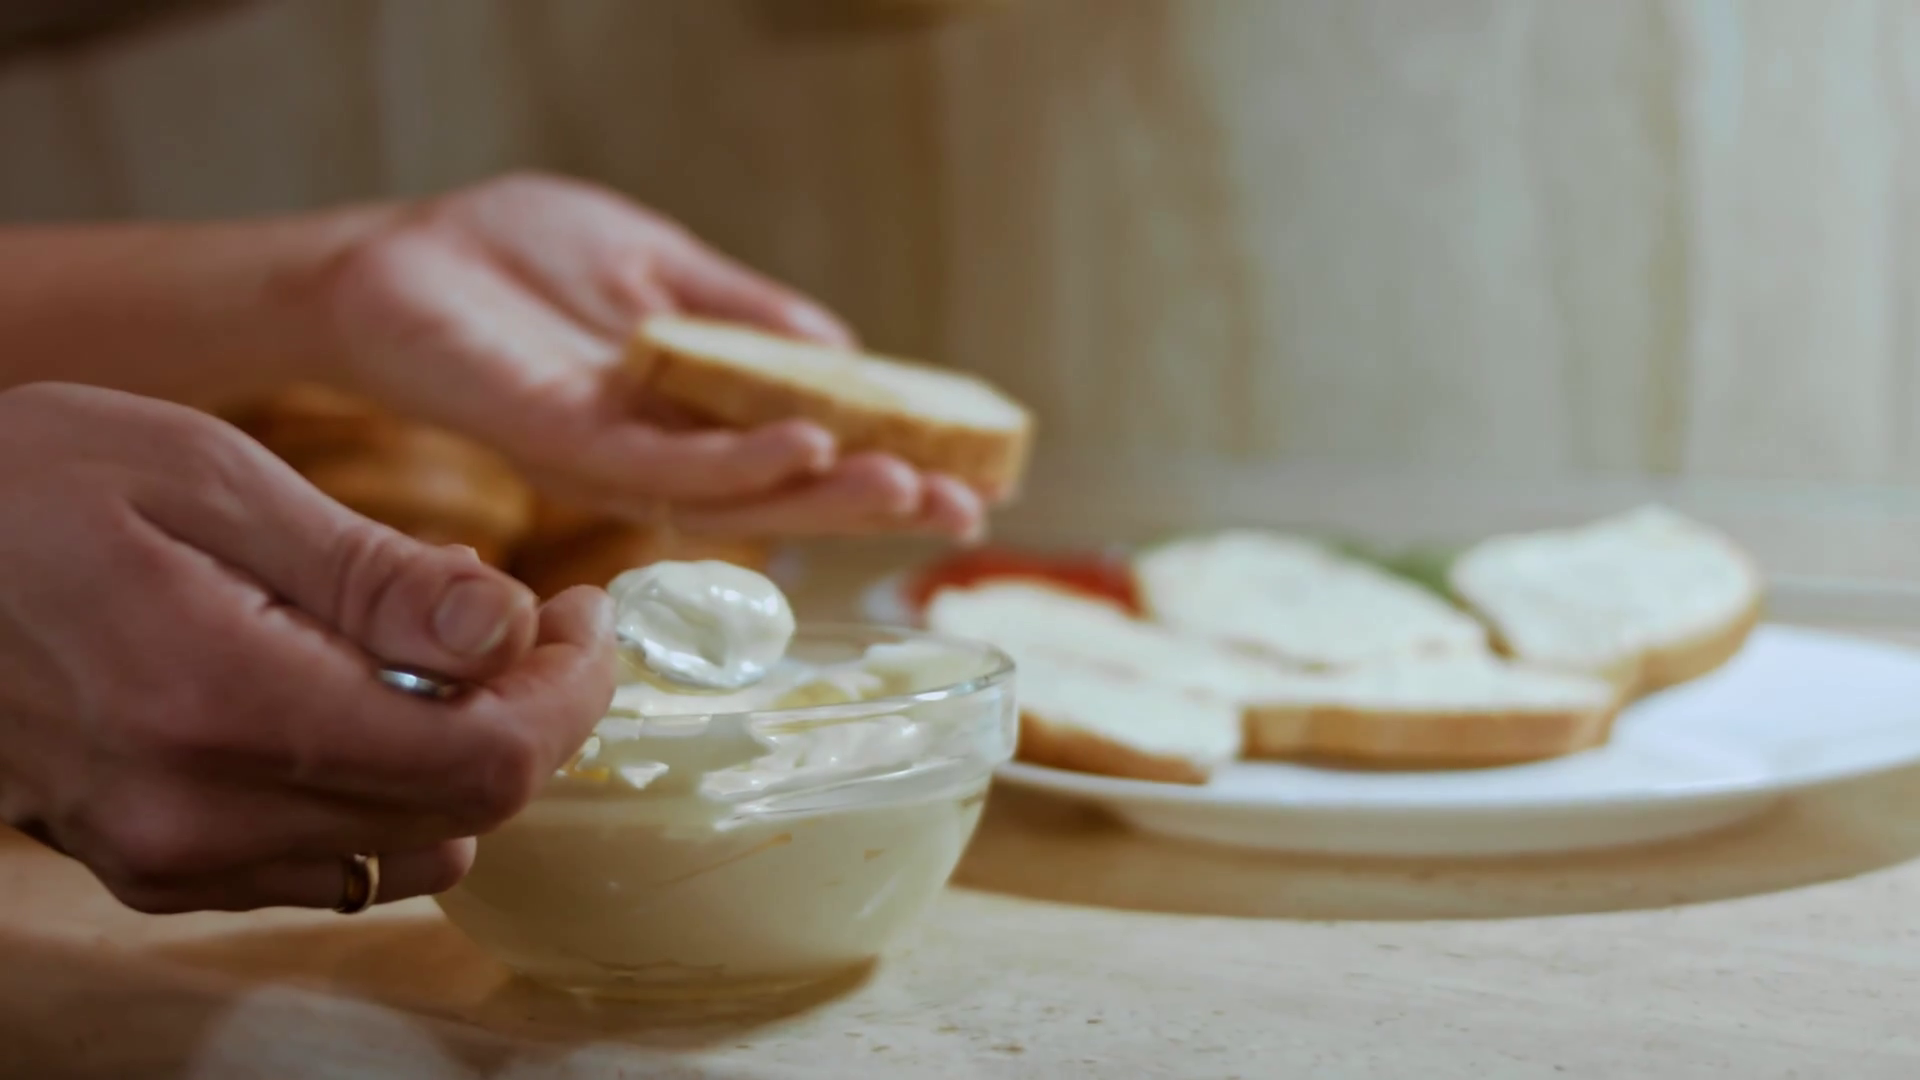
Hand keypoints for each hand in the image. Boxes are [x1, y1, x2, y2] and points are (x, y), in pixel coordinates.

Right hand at [0, 383, 615, 912]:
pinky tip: (365, 703)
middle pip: (466, 813)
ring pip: (413, 847)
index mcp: (224, 703)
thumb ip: (371, 571)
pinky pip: (337, 865)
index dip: (570, 692)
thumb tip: (513, 629)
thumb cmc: (27, 487)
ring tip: (438, 651)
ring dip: (466, 754)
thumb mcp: (207, 478)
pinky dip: (391, 794)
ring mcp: (175, 857)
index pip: (485, 762)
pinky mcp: (158, 871)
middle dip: (533, 714)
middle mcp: (201, 813)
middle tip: (535, 621)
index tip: (584, 614)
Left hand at [306, 173, 985, 539]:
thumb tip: (844, 352)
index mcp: (685, 416)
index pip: (798, 458)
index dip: (881, 472)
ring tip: (907, 487)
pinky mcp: (557, 438)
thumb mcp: (660, 272)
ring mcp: (607, 455)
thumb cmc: (512, 256)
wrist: (388, 259)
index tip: (967, 485)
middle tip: (961, 509)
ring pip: (732, 496)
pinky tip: (808, 445)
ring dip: (824, 495)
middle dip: (872, 504)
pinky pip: (659, 463)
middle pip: (780, 496)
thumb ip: (745, 316)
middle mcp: (654, 454)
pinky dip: (738, 462)